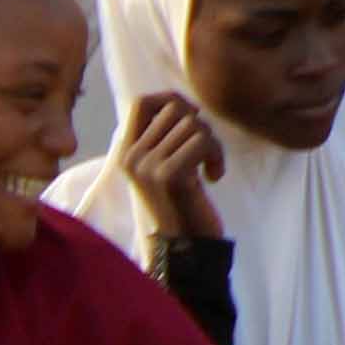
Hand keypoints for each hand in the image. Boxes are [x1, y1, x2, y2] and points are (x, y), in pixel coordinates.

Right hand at [117, 91, 227, 241]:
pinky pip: (203, 141)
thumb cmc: (183, 200)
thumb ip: (165, 135)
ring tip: (208, 168)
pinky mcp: (168, 175)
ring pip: (193, 124)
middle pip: (176, 108)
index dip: (171, 99)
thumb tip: (181, 100)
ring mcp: (147, 166)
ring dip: (212, 143)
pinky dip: (217, 156)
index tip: (191, 119)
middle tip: (204, 152)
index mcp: (127, 153)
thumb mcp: (165, 164)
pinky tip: (213, 177)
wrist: (185, 245)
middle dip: (201, 125)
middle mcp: (132, 157)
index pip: (141, 102)